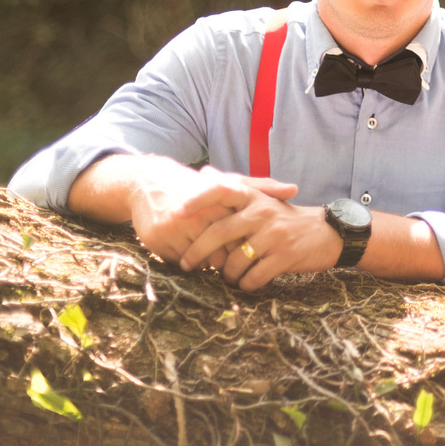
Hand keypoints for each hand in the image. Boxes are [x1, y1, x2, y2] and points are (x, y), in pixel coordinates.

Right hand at [125, 160, 270, 266]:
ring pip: (200, 263)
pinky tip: (191, 254)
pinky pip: (179, 263)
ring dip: (207, 263)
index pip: (240, 240)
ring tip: (213, 257)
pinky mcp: (157, 241)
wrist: (149, 181)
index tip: (247, 249)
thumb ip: (262, 186)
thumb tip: (295, 189)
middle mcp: (195, 218)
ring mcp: (173, 230)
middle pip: (221, 256)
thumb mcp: (230, 182)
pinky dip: (188, 262)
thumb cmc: (198, 184)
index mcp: (217, 205)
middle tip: (231, 260)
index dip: (245, 247)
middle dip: (228, 261)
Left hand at [178, 185, 340, 291]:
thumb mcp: (263, 198)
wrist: (328, 234)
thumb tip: (204, 172)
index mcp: (256, 197)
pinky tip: (246, 283)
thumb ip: (234, 187)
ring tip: (227, 276)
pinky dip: (245, 284)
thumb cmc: (287, 218)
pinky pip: (253, 277)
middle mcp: (263, 212)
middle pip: (218, 233)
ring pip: (234, 261)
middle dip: (197, 253)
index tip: (178, 214)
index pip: (222, 190)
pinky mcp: (285, 256)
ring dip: (226, 274)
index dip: (198, 200)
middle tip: (186, 264)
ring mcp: (274, 235)